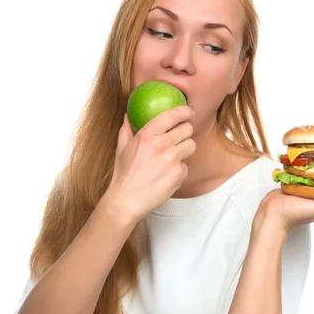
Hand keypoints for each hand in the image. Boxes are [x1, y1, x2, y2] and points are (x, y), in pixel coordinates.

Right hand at [102, 106, 195, 225]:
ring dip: (185, 149)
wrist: (127, 201)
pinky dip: (179, 169)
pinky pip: (186, 165)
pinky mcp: (178, 174)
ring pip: (191, 145)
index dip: (185, 111)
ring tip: (173, 156)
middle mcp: (161, 145)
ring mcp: (172, 160)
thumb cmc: (124, 175)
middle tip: (181, 136)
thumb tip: (128, 114)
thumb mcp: (121, 148)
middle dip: (186, 131)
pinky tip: (167, 174)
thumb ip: (127, 129)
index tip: (189, 112)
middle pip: (187, 129)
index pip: (172, 115)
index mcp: (146, 135)